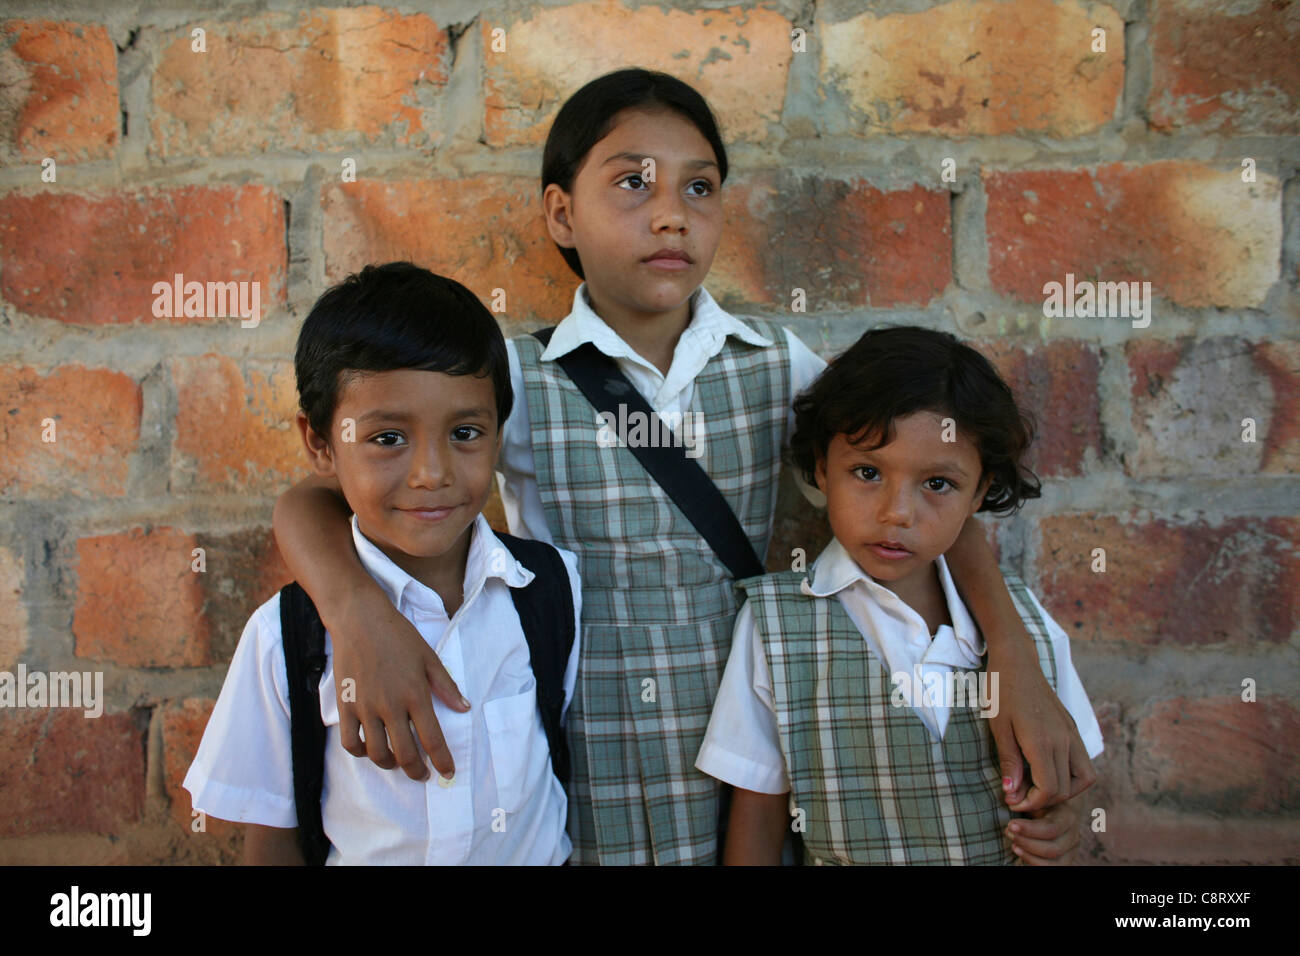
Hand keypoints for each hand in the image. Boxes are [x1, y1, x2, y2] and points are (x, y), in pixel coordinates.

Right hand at [331, 586, 469, 780]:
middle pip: (405, 753)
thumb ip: (446, 686)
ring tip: (397, 762)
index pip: (432, 739)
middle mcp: (391, 706)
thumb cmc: (398, 635)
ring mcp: (365, 707)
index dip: (442, 761)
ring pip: (377, 753)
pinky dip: (361, 753)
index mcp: (415, 694)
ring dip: (390, 764)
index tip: (447, 773)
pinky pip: (350, 742)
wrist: (360, 619)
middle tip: (422, 774)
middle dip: (417, 771)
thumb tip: (464, 708)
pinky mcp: (345, 705)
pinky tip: (370, 749)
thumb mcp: (429, 657)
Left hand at [987, 636, 1095, 812]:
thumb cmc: (1002, 692)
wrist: (1017, 662)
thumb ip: (1009, 762)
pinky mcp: (1073, 729)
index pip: (1050, 789)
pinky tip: (1047, 772)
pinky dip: (1072, 776)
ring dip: (1065, 791)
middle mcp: (1064, 739)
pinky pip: (1083, 762)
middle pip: (1067, 789)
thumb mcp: (998, 728)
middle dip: (1044, 801)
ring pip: (1085, 778)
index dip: (1032, 802)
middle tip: (1019, 797)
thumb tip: (1012, 793)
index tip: (1011, 800)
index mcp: (1042, 740)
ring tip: (1037, 788)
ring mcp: (1072, 733)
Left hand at [1008, 799, 1080, 864]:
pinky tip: (1020, 851)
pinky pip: (1052, 868)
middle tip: (1008, 833)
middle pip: (1053, 849)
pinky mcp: (1065, 860)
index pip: (1051, 828)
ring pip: (1052, 861)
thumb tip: (1009, 795)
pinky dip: (1033, 862)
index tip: (1011, 825)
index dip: (1029, 829)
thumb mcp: (1030, 793)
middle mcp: (1073, 834)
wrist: (1047, 811)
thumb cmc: (1035, 801)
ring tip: (1013, 844)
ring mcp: (1070, 850)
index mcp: (1067, 815)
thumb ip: (1021, 792)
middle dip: (1027, 842)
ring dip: (1029, 854)